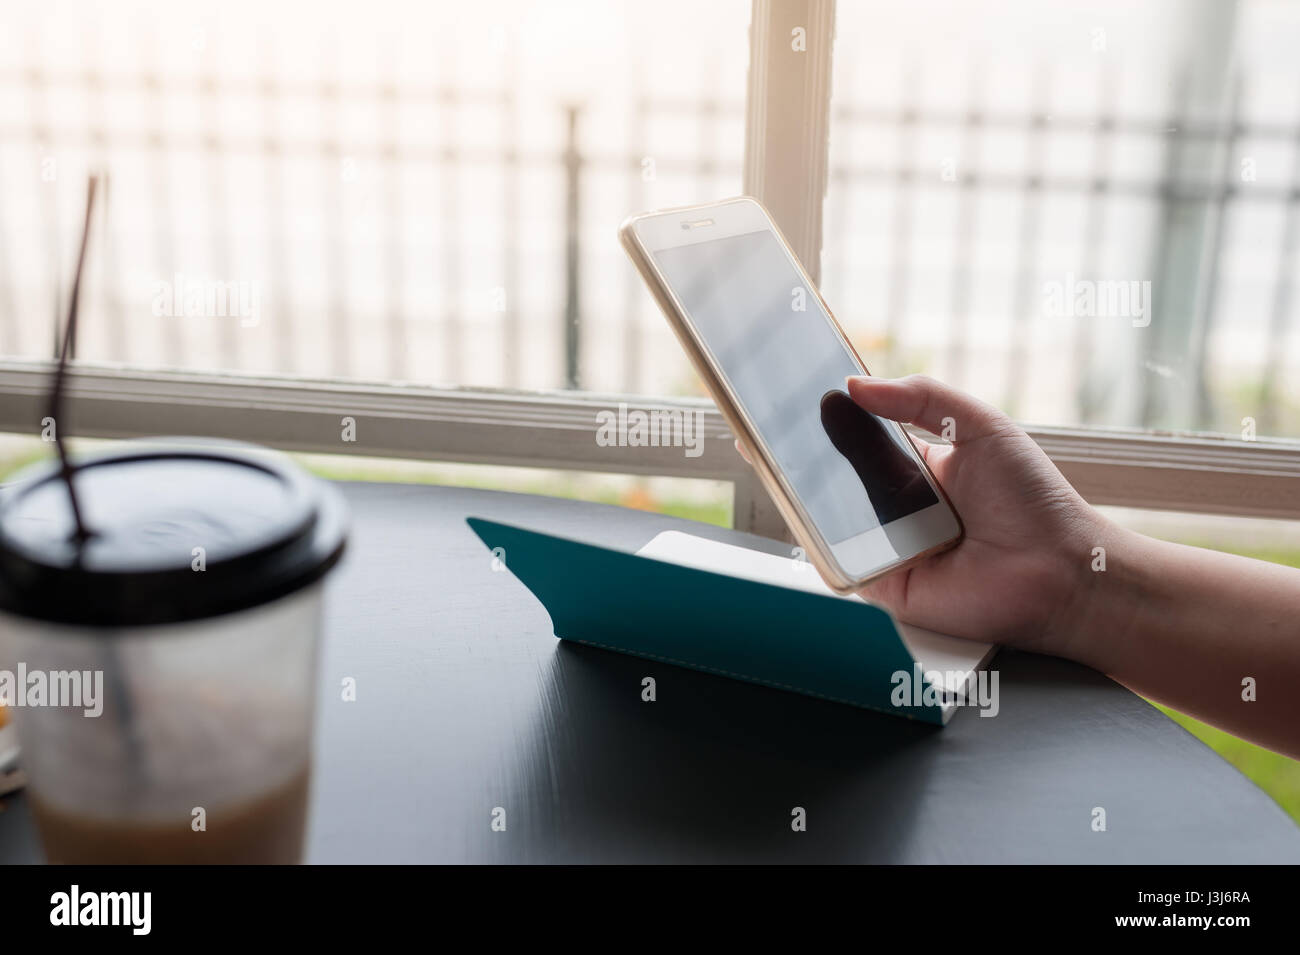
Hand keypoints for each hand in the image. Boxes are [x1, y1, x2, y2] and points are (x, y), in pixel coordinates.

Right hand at [735, 375, 1109, 654]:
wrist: (1060, 572)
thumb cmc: (1034, 502)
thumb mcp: (981, 427)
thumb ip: (922, 398)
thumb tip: (855, 383)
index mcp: (916, 465)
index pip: (857, 433)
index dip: (823, 413)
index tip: (788, 387)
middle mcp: (895, 505)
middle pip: (832, 473)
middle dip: (796, 446)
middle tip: (761, 417)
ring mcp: (884, 544)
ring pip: (826, 514)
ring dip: (796, 486)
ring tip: (765, 450)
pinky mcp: (880, 581)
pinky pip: (836, 558)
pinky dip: (815, 537)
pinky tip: (797, 503)